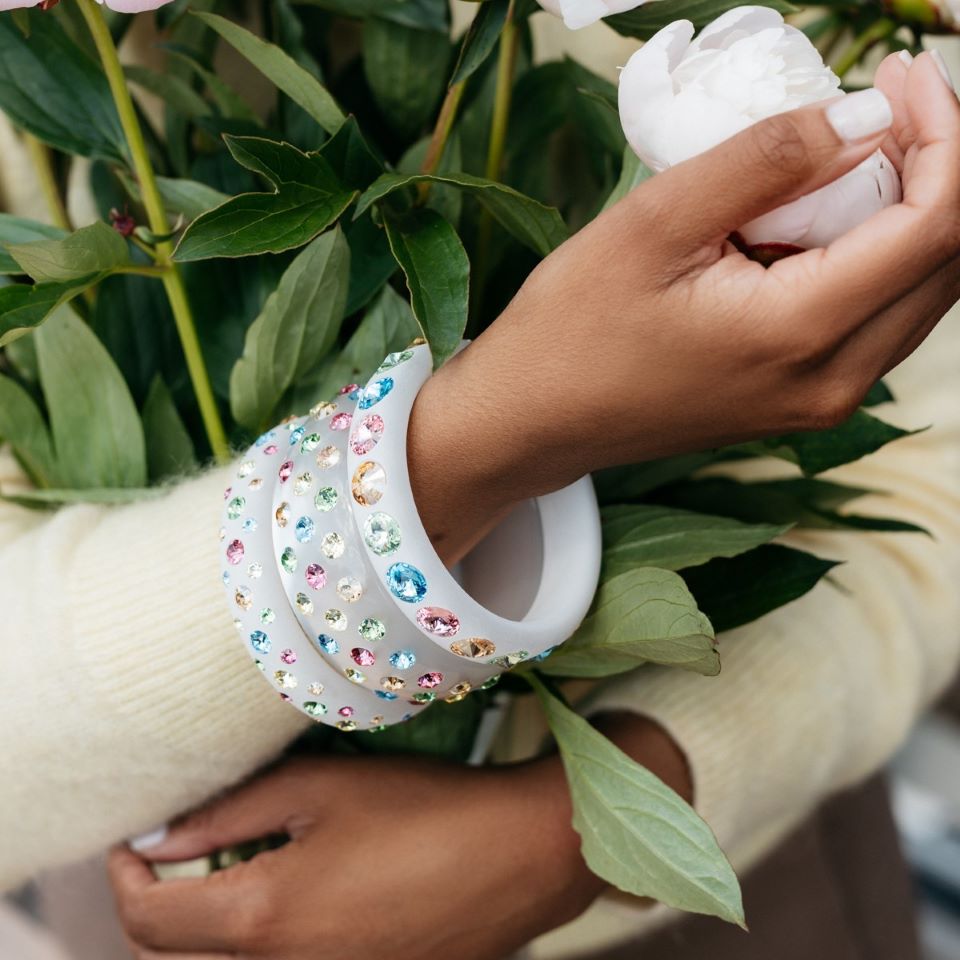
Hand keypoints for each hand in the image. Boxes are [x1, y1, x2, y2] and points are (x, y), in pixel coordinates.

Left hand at [109, 715, 688, 958]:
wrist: (519, 855)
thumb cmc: (422, 808)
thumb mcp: (319, 789)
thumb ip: (228, 814)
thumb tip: (158, 838)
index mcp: (264, 920)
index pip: (148, 919)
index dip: (126, 875)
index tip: (136, 839)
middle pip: (179, 959)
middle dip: (162, 908)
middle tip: (182, 852)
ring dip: (213, 929)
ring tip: (240, 869)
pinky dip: (267, 943)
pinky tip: (300, 896)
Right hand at [409, 52, 959, 562]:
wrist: (532, 420)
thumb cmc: (571, 331)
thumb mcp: (655, 225)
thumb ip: (767, 162)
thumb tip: (866, 118)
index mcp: (799, 335)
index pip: (936, 225)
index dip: (942, 135)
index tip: (898, 75)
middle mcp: (830, 382)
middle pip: (944, 263)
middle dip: (935, 169)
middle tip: (879, 105)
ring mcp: (819, 400)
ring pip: (916, 293)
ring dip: (905, 213)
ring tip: (841, 158)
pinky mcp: (800, 401)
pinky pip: (874, 320)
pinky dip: (869, 257)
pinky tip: (812, 224)